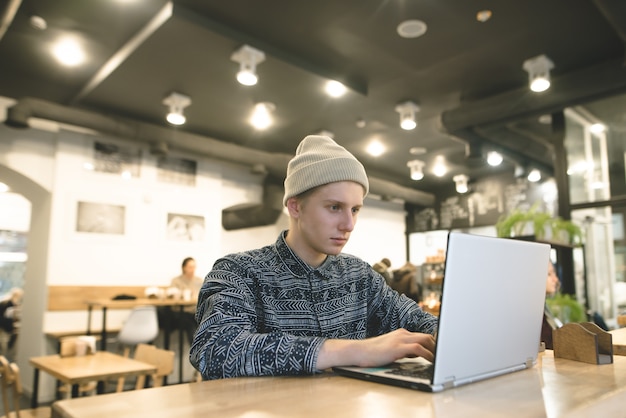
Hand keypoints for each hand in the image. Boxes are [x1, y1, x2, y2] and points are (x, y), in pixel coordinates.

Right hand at [316, 329, 434, 369]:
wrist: (359, 351)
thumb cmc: (373, 353)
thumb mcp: (391, 349)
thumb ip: (404, 349)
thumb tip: (417, 354)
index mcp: (401, 333)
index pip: (422, 335)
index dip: (433, 343)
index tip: (440, 350)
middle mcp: (402, 334)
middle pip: (427, 336)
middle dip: (437, 346)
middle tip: (443, 356)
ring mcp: (400, 339)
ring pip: (425, 339)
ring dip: (435, 350)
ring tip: (440, 359)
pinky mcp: (397, 347)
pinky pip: (418, 348)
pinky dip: (428, 354)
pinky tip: (431, 361)